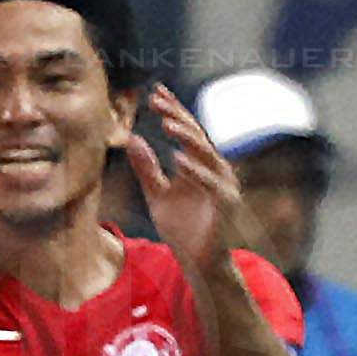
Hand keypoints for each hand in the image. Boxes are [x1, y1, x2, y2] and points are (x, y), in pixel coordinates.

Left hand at [124, 84, 251, 273]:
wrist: (199, 263)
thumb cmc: (182, 230)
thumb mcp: (156, 196)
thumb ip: (146, 169)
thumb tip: (132, 139)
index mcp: (198, 165)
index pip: (185, 131)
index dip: (172, 110)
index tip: (154, 92)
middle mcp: (213, 169)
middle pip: (196, 135)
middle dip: (177, 116)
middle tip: (157, 100)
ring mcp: (222, 185)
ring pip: (206, 154)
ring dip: (187, 137)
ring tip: (166, 123)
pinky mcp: (225, 204)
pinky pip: (210, 183)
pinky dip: (195, 171)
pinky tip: (177, 159)